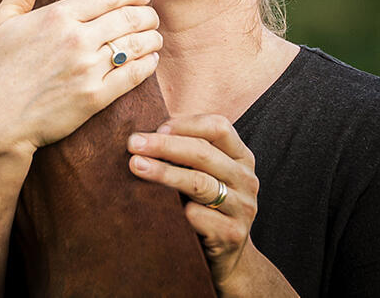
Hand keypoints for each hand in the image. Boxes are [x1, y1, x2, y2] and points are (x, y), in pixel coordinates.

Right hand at [0, 0, 161, 156]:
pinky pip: (133, 75)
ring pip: (135, 44)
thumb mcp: (2, 20)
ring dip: (152, 37)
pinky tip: (151, 60)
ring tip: (155, 36)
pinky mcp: (95, 98)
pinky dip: (148, 65)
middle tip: (152, 15)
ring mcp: (88, 69)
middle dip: (147, 13)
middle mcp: (76, 39)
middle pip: (128, 17)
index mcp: (57, 15)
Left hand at [127, 115, 259, 288]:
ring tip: (136, 165)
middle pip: (203, 153)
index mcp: (241, 157)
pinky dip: (176, 209)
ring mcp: (242, 208)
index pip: (219, 126)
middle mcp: (246, 179)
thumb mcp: (204, 171)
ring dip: (163, 172)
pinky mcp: (231, 234)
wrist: (227, 255)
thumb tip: (144, 133)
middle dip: (164, 145)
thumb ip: (185, 150)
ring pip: (199, 183)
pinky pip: (198, 216)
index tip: (157, 127)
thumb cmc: (205, 202)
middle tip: (134, 143)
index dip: (186, 124)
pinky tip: (159, 206)